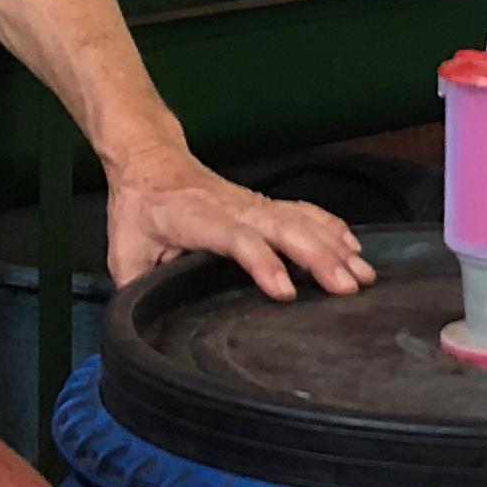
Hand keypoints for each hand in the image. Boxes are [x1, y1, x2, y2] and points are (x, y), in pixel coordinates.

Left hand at [107, 155, 374, 297]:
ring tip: (362, 275)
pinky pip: (304, 212)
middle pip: (282, 227)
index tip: (285, 291)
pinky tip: (354, 248)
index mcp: (194, 218)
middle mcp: (231, 207)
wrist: (149, 159)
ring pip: (299, 219)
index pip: (235, 238)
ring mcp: (251, 202)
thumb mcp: (124, 252)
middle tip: (347, 287)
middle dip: (318, 256)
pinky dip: (332, 228)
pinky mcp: (262, 203)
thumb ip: (137, 289)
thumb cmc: (138, 208)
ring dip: (333, 245)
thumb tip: (148, 327)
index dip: (262, 262)